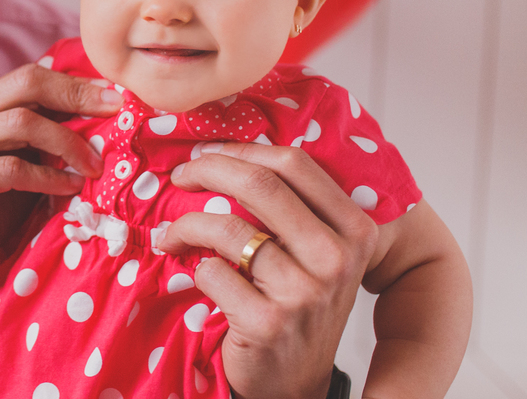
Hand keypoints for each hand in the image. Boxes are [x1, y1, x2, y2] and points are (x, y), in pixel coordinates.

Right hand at [0, 65, 121, 314]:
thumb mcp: (27, 159)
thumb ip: (48, 130)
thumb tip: (104, 105)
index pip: (28, 77)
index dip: (73, 84)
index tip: (114, 97)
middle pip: (24, 86)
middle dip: (75, 98)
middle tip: (114, 114)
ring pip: (19, 124)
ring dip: (66, 142)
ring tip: (94, 166)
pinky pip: (11, 169)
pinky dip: (48, 177)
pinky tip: (70, 189)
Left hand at [159, 143, 378, 398]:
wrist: (293, 382)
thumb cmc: (296, 305)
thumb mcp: (314, 253)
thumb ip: (291, 205)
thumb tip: (226, 151)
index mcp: (354, 228)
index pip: (294, 164)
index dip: (241, 151)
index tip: (206, 154)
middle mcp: (337, 257)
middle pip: (258, 184)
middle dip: (207, 171)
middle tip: (180, 178)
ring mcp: (305, 292)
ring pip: (226, 228)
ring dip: (185, 225)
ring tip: (171, 233)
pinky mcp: (269, 322)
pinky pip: (211, 271)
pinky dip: (193, 267)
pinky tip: (191, 272)